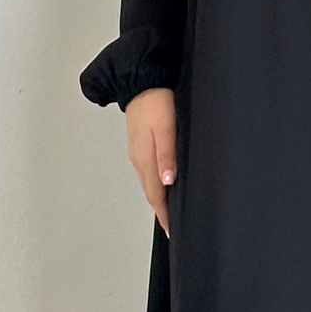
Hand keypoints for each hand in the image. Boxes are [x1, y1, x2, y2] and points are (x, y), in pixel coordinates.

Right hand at [124, 87, 177, 234]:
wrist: (142, 79)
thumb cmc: (157, 101)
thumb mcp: (165, 128)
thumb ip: (167, 155)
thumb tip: (168, 182)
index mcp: (146, 158)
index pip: (156, 195)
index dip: (164, 214)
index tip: (172, 231)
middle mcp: (140, 159)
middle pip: (151, 192)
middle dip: (161, 211)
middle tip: (172, 228)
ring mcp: (138, 151)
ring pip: (149, 182)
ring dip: (158, 199)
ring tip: (168, 212)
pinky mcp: (140, 143)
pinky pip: (147, 170)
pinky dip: (155, 183)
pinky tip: (162, 184)